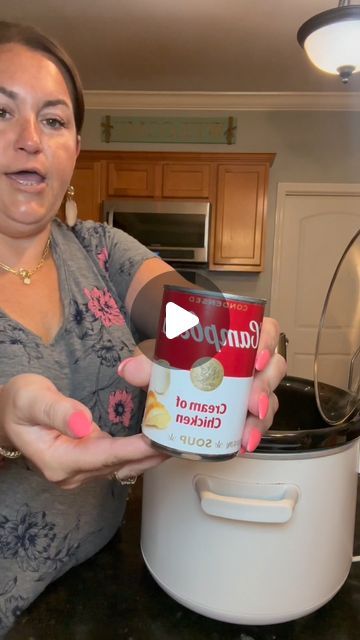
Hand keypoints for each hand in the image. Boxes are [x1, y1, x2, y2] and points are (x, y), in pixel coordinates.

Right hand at [0, 374, 164, 487]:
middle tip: (182, 439)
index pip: (105, 456)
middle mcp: (74, 473)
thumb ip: (57, 411)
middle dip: (152, 453)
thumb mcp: (31, 400)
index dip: (133, 449)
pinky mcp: (90, 462)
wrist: (8, 415)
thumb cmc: (18, 404)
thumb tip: (84, 424)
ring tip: (179, 439)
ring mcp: (83, 471)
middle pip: (121, 465)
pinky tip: (160, 439)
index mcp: (59, 462)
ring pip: (125, 465)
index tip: (159, 440)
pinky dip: (141, 450)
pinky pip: (120, 459)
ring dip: (151, 454)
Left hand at [118, 317, 286, 453]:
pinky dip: (253, 433)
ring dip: (261, 419)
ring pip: (270, 399)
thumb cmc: (178, 354)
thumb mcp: (164, 355)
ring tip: (247, 435)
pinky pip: (258, 420)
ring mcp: (251, 386)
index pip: (267, 331)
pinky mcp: (245, 409)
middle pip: (274, 369)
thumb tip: (127, 370)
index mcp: (239, 336)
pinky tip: (243, 445)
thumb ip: (148, 363)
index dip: (269, 343)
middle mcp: (250, 361)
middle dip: (265, 389)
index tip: (256, 361)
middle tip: (252, 405)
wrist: (171, 370)